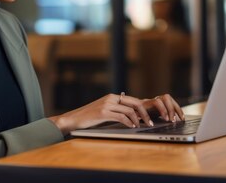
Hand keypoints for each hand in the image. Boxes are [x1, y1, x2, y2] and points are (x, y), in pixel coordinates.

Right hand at [48, 93, 184, 134]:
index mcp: (113, 97)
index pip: (133, 100)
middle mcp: (111, 98)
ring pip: (130, 110)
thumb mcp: (105, 111)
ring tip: (143, 126)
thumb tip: (133, 116)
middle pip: (135, 103)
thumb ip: (117, 111)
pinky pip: (121, 116)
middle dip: (146, 113)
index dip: (144, 109)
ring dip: (139, 119)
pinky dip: (129, 122)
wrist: (73, 119)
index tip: (151, 117)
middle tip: (151, 122)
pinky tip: (132, 127)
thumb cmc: (90, 118)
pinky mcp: (103, 112)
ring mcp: (107, 104)